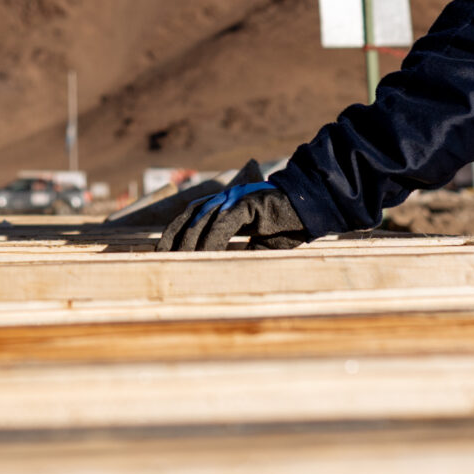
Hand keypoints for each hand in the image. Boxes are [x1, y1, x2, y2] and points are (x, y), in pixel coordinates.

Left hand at [155, 161, 308, 251]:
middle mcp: (223, 200)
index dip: (172, 236)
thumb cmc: (287, 225)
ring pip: (202, 221)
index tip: (161, 256)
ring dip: (190, 244)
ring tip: (180, 264)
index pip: (187, 219)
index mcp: (222, 207)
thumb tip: (226, 274)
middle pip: (187, 218)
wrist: (311, 207)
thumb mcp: (260, 245)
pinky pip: (224, 224)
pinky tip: (207, 256)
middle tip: (162, 262)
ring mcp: (234, 200)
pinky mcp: (246, 204)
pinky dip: (213, 241)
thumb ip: (242, 253)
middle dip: (173, 241)